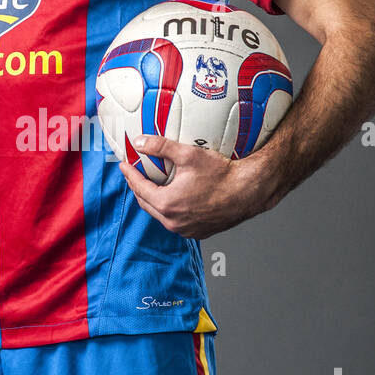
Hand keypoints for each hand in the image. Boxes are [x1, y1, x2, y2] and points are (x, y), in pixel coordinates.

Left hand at [118, 135, 272, 238]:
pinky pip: (178, 222)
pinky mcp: (199, 232)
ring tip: (152, 186)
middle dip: (138, 188)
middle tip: (135, 174)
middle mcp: (174, 222)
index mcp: (168, 204)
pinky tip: (174, 200)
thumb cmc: (222, 174)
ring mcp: (187, 230)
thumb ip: (160, 147)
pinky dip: (171, 211)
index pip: (139, 188)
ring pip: (161, 215)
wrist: (249, 191)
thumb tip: (139, 142)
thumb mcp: (188, 155)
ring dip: (154, 201)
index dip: (130, 175)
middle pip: (147, 204)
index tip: (124, 165)